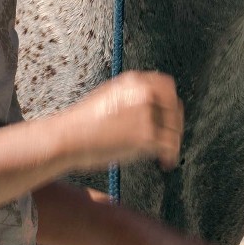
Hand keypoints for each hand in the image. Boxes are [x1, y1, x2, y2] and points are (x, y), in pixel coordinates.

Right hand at [61, 71, 182, 169]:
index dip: (171, 103)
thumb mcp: (109, 95)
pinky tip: (164, 162)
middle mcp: (144, 94)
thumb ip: (131, 96)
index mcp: (134, 81)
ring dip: (173, 142)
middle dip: (175, 124)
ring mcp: (146, 114)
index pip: (167, 86)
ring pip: (174, 129)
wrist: (68, 137)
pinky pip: (170, 146)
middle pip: (175, 108)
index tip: (171, 114)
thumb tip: (149, 106)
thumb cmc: (83, 121)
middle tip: (171, 136)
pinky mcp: (146, 136)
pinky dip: (170, 156)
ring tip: (166, 153)